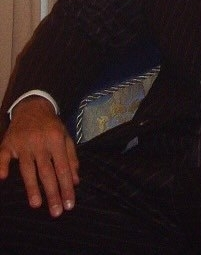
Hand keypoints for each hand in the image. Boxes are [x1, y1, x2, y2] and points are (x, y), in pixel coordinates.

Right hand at [0, 95, 79, 215]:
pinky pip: (3, 156)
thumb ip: (71, 158)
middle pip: (47, 171)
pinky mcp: (7, 143)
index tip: (69, 205)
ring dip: (32, 187)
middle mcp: (40, 142)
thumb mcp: (65, 137)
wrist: (32, 106)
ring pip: (28, 168)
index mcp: (56, 140)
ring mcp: (22, 143)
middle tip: (56, 212)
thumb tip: (75, 181)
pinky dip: (2, 166)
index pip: (63, 168)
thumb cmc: (51, 125)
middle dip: (52, 193)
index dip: (66, 187)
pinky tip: (3, 177)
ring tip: (36, 204)